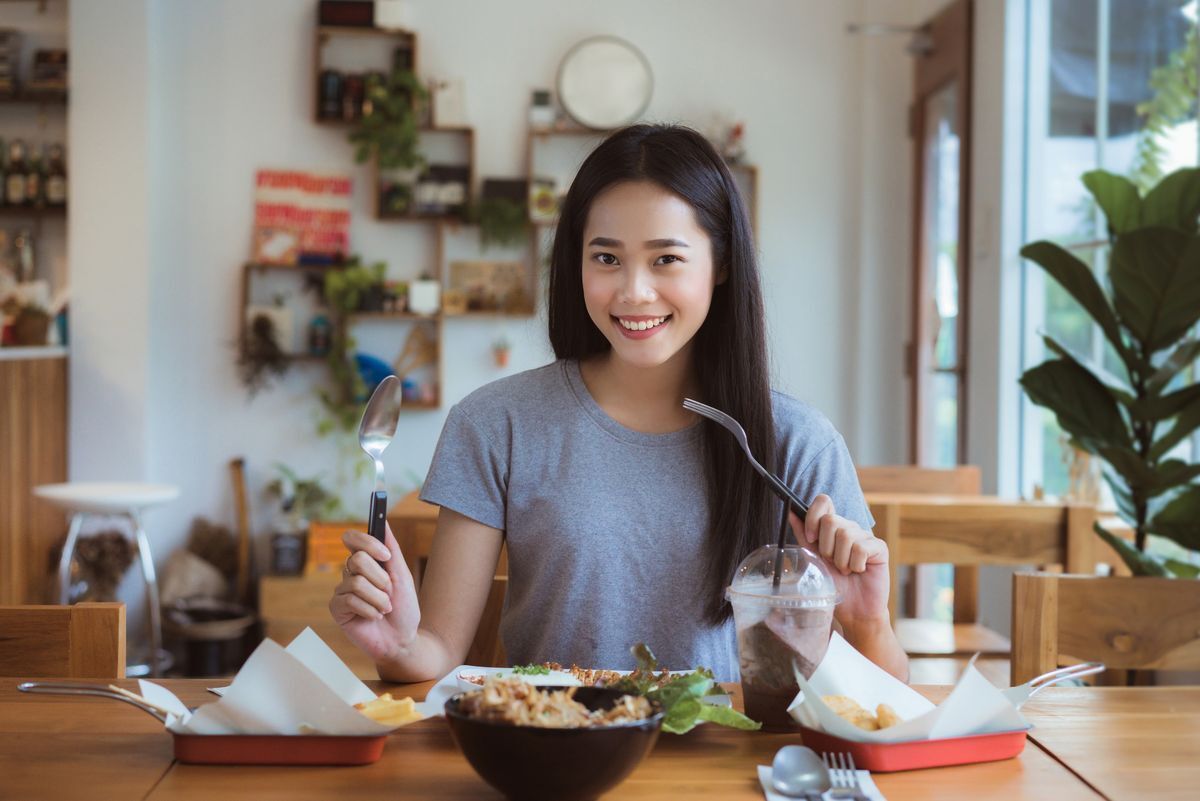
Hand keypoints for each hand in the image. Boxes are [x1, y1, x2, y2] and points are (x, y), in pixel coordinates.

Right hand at [329, 523, 420, 663]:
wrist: (402, 639)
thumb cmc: (403, 608)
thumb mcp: (402, 576)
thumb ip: (392, 550)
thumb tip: (383, 521)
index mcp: (366, 562)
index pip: (353, 539)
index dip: (367, 543)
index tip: (385, 556)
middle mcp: (351, 573)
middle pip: (357, 560)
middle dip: (381, 579)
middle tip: (389, 592)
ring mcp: (342, 590)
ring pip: (356, 582)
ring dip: (378, 598)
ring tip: (384, 609)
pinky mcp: (336, 608)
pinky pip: (350, 600)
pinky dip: (370, 610)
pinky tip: (374, 617)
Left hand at [790, 494, 889, 628]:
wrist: (853, 609)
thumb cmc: (834, 584)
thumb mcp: (814, 558)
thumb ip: (804, 535)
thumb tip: (792, 513)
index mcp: (832, 528)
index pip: (824, 502)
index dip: (814, 516)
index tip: (810, 538)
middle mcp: (849, 528)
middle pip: (831, 521)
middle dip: (826, 547)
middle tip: (832, 563)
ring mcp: (865, 536)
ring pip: (845, 535)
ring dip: (840, 560)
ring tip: (845, 570)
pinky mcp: (880, 547)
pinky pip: (860, 548)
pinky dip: (855, 564)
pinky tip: (859, 571)